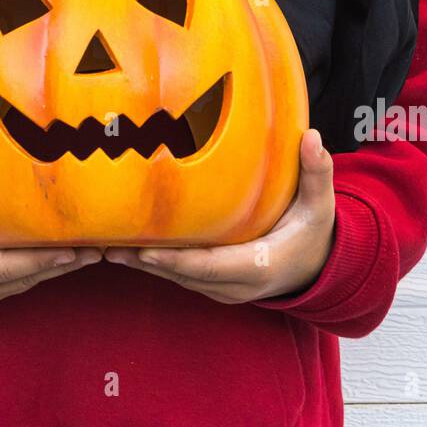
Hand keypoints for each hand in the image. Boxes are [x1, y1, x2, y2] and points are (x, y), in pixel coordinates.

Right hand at [0, 138, 100, 306]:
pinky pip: (27, 278)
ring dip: (65, 266)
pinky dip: (53, 266)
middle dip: (64, 264)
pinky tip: (78, 247)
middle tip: (101, 244)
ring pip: (31, 281)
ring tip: (101, 245)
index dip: (37, 261)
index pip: (2, 268)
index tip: (69, 250)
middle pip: (26, 278)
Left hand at [105, 129, 334, 303]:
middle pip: (184, 275)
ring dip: (143, 264)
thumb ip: (316, 173)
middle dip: (146, 262)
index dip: (177, 260)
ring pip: (177, 278)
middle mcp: (236, 285)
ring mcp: (222, 288)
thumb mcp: (320, 204)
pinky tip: (127, 246)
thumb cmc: (314, 232)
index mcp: (259, 267)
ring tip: (107, 245)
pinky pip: (180, 275)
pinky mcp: (213, 284)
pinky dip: (154, 263)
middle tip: (109, 245)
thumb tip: (313, 137)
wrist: (317, 267)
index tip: (145, 251)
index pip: (210, 267)